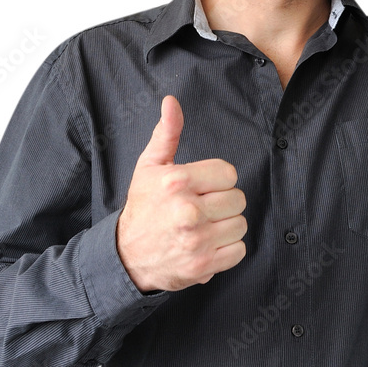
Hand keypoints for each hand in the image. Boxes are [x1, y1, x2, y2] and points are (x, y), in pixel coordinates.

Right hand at [116, 96, 246, 291]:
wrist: (127, 256)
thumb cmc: (144, 206)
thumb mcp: (149, 166)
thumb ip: (167, 133)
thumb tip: (172, 102)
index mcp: (177, 182)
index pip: (229, 174)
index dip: (218, 180)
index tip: (203, 187)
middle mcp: (187, 211)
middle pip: (238, 199)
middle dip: (223, 203)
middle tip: (203, 208)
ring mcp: (196, 241)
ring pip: (241, 224)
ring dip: (226, 226)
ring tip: (205, 226)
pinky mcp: (203, 265)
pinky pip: (239, 250)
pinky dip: (227, 249)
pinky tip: (208, 244)